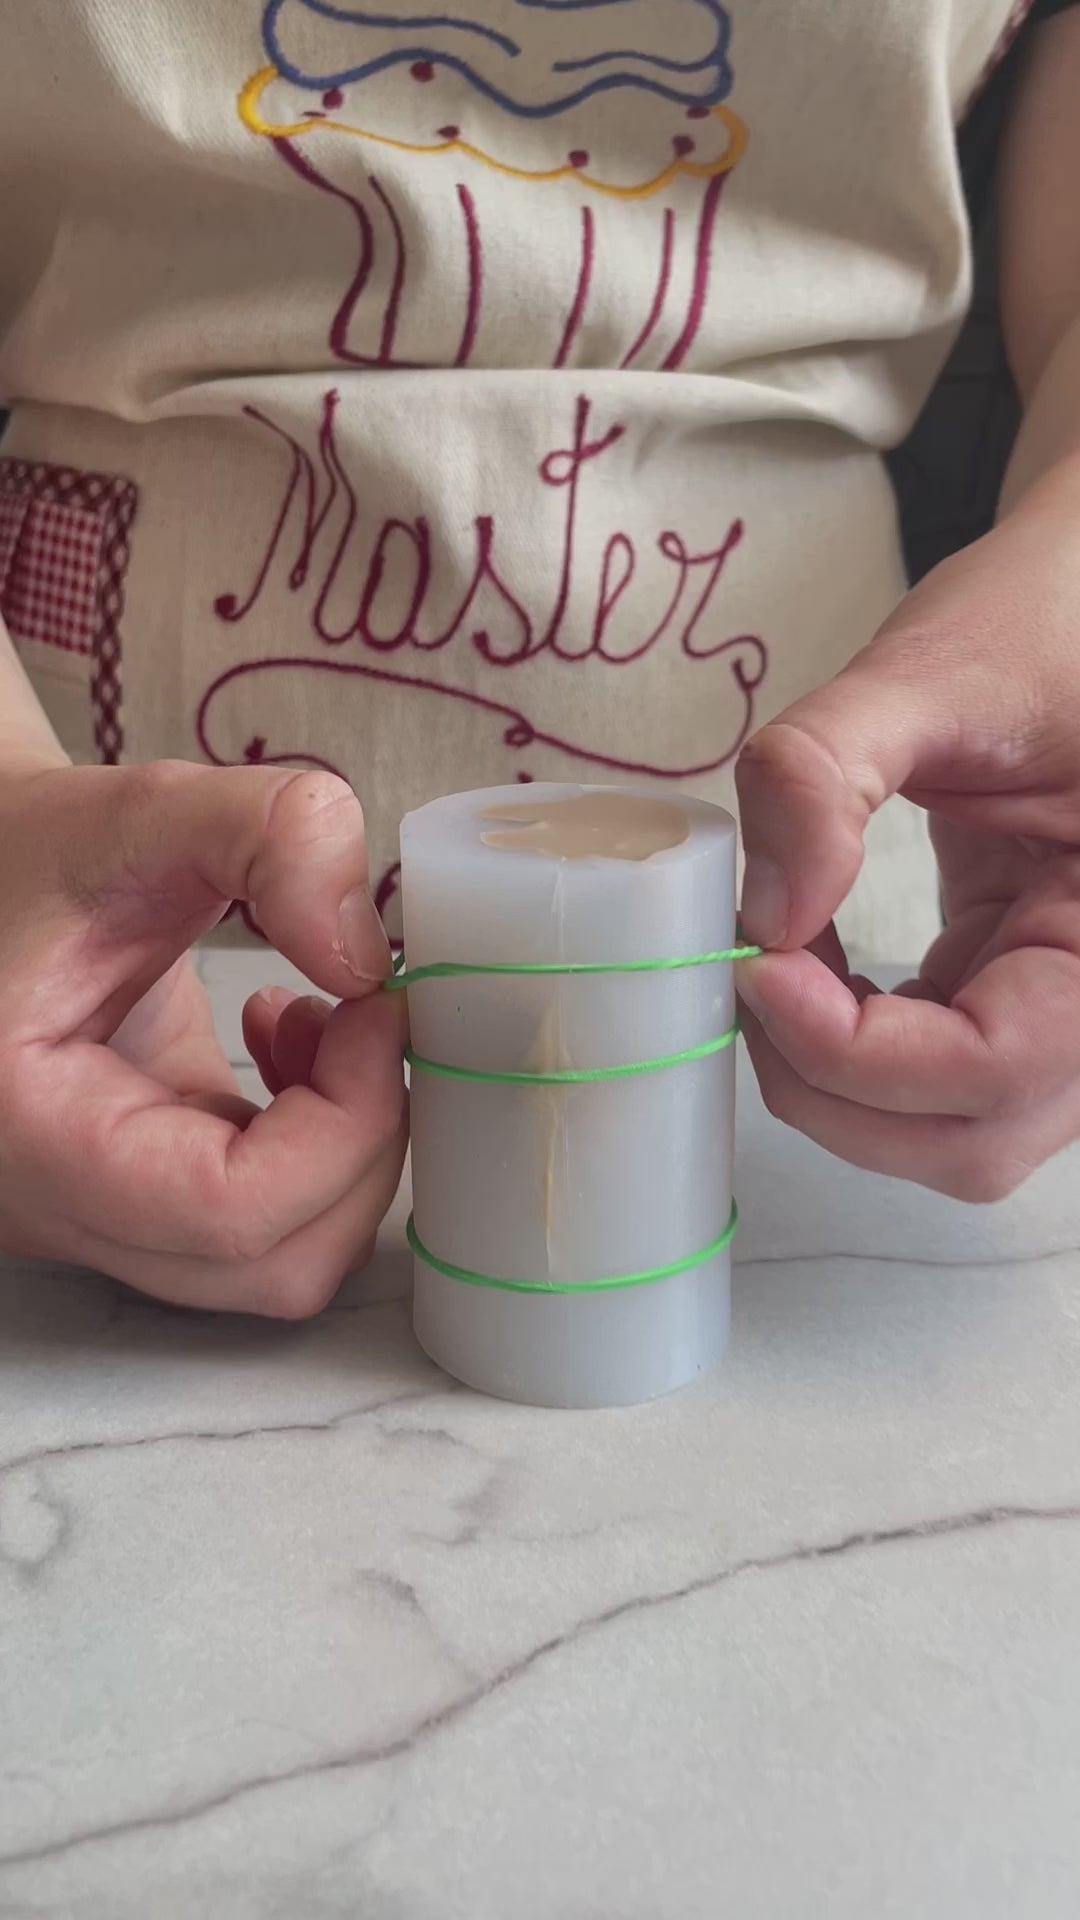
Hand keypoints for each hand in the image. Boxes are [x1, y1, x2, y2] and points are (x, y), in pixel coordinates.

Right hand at [0, 761, 406, 1311]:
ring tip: (322, 1026)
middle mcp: (54, 1209)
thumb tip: (365, 959)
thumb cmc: (26, 851)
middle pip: (274, 1266)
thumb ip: (270, 833)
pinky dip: (319, 1146)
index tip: (372, 1008)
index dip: (344, 1124)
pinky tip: (291, 1044)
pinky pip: (264, 1223)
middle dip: (361, 1142)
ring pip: (281, 1264)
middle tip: (362, 1016)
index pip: (230, 1213)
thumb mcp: (142, 806)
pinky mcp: (141, 1199)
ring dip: (345, 1148)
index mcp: (31, 1133)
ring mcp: (98, 1219)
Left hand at [734, 458, 1079, 1200]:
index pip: (996, 1068)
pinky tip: (806, 969)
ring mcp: (1063, 1014)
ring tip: (777, 967)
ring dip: (837, 1081)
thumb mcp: (930, 673)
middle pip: (970, 1139)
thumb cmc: (1034, 626)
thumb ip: (826, 772)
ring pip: (946, 1132)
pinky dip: (848, 1051)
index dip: (859, 1052)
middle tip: (754, 978)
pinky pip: (928, 1080)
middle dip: (837, 1087)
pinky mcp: (1010, 997)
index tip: (758, 966)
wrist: (1071, 604)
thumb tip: (761, 911)